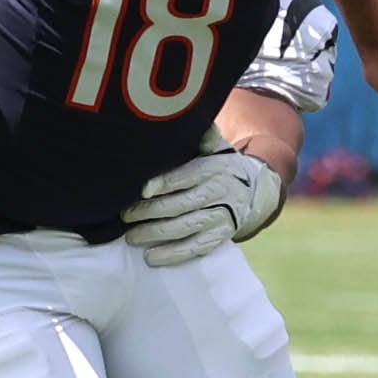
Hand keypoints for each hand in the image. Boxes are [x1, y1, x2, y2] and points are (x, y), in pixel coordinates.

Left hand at [122, 143, 284, 266]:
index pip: (189, 175)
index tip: (144, 189)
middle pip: (183, 204)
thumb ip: (203, 136)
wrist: (251, 190)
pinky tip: (151, 257)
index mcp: (215, 168)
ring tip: (131, 237)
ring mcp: (222, 217)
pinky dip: (173, 255)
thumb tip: (194, 120)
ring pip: (187, 228)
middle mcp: (220, 193)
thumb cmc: (218, 164)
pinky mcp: (220, 237)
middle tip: (125, 215)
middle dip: (151, 212)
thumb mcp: (215, 146)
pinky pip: (196, 248)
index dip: (166, 183)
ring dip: (157, 234)